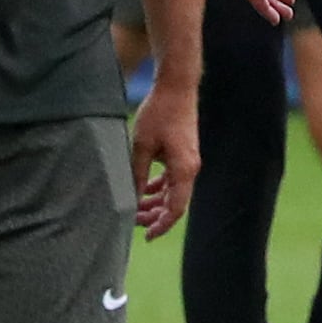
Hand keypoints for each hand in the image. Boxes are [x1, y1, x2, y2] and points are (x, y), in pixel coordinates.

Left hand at [130, 75, 200, 238]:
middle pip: (175, 203)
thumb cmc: (160, 112)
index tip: (146, 236)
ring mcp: (187, 162)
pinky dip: (159, 187)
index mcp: (184, 170)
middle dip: (154, 215)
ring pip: (172, 192)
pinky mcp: (183, 154)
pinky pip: (172, 179)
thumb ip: (137, 174)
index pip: (176, 209)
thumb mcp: (141, 146)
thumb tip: (131, 199)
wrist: (176, 87)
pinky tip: (144, 189)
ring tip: (135, 208)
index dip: (161, 225)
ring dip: (155, 202)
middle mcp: (190, 169)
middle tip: (133, 222)